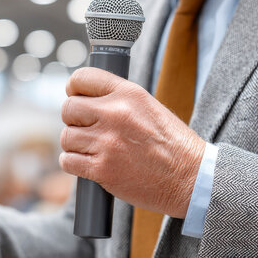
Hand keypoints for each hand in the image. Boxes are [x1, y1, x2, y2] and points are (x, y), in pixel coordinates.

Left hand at [59, 68, 205, 218]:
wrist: (190, 179)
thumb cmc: (171, 146)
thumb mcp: (149, 107)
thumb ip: (118, 100)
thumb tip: (84, 99)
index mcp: (128, 94)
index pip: (82, 78)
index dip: (74, 90)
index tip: (77, 99)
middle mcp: (115, 114)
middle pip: (68, 108)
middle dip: (74, 120)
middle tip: (88, 130)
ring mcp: (107, 142)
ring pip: (67, 137)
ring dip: (75, 145)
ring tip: (94, 150)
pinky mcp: (101, 169)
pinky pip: (68, 161)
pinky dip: (74, 164)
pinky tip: (89, 164)